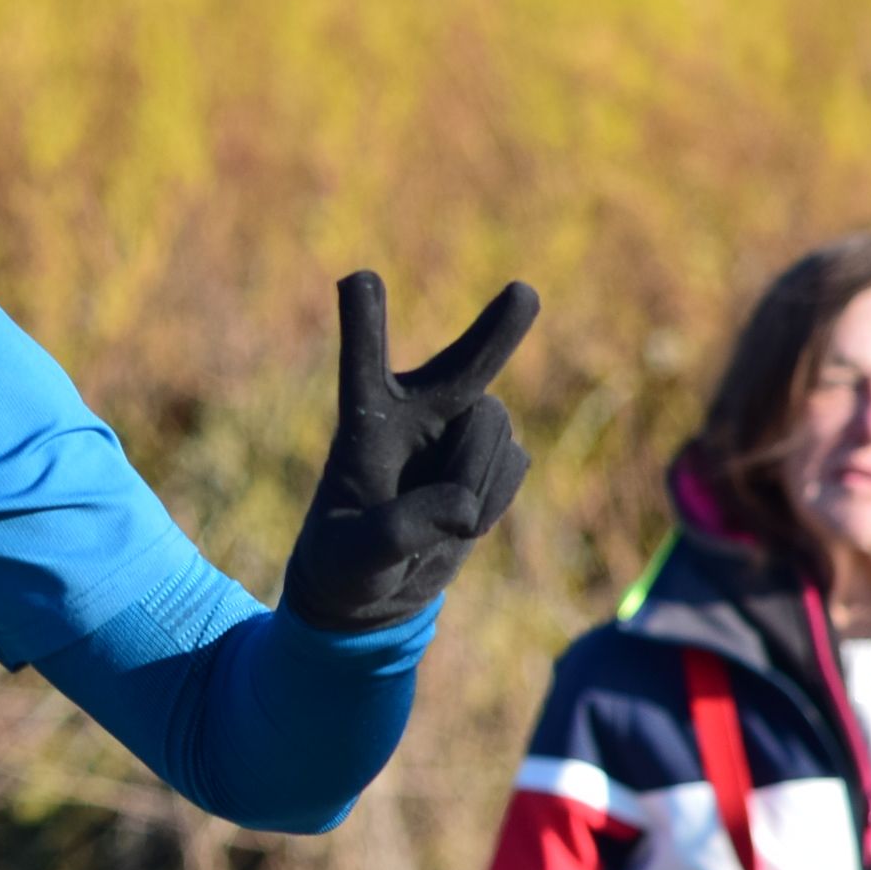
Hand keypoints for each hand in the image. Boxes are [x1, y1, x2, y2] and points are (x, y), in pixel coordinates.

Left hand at [280, 272, 537, 633]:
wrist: (376, 590)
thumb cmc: (346, 565)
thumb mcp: (357, 556)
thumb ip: (403, 529)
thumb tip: (464, 505)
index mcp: (365, 422)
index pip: (363, 365)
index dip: (364, 323)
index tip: (358, 279)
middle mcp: (416, 414)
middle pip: (461, 365)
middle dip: (495, 333)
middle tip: (524, 293)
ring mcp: (458, 432)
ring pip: (494, 433)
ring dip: (476, 478)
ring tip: (439, 516)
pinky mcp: (492, 457)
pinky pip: (514, 467)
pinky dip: (493, 500)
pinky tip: (462, 519)